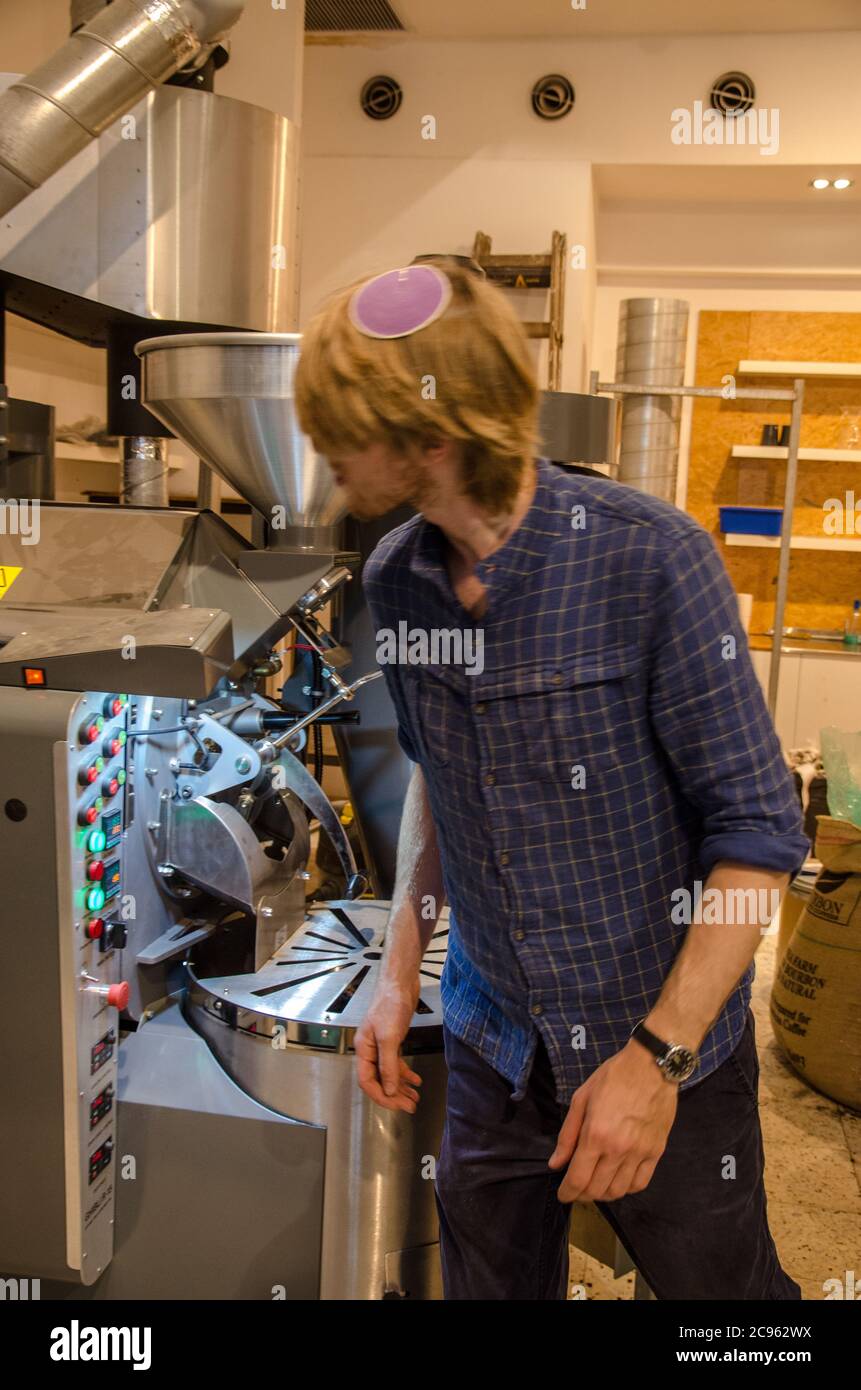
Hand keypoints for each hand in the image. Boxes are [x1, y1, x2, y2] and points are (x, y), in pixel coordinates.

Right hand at [355, 974, 422, 1112]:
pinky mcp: (393, 1040)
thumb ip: (388, 1065)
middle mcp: (370, 1050)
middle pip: (379, 1080)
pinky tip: (416, 1081)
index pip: (367, 1081)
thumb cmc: (390, 1004)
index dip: (381, 1096)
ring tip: (415, 1098)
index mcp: (363, 1049)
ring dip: (401, 1087)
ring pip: (389, 1073)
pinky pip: (396, 1063)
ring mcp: (381, 1045)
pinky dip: (406, 1073)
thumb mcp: (389, 1037)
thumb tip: (389, 1089)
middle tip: (410, 1106)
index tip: (397, 1106)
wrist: (400, 982)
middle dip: (394, 1095)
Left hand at [548, 1042, 677, 1201]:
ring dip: (604, 1193)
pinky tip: (619, 1179)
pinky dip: (627, 1188)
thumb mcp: (581, 1099)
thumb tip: (556, 1163)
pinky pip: (641, 1183)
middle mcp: (618, 1149)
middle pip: (597, 1190)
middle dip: (582, 1194)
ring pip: (619, 1191)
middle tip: (577, 1188)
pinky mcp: (656, 1152)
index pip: (578, 1179)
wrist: (652, 1065)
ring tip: (596, 1183)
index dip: (567, 1192)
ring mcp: (640, 1153)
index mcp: (596, 1135)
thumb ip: (568, 1135)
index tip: (563, 1194)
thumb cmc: (613, 1077)